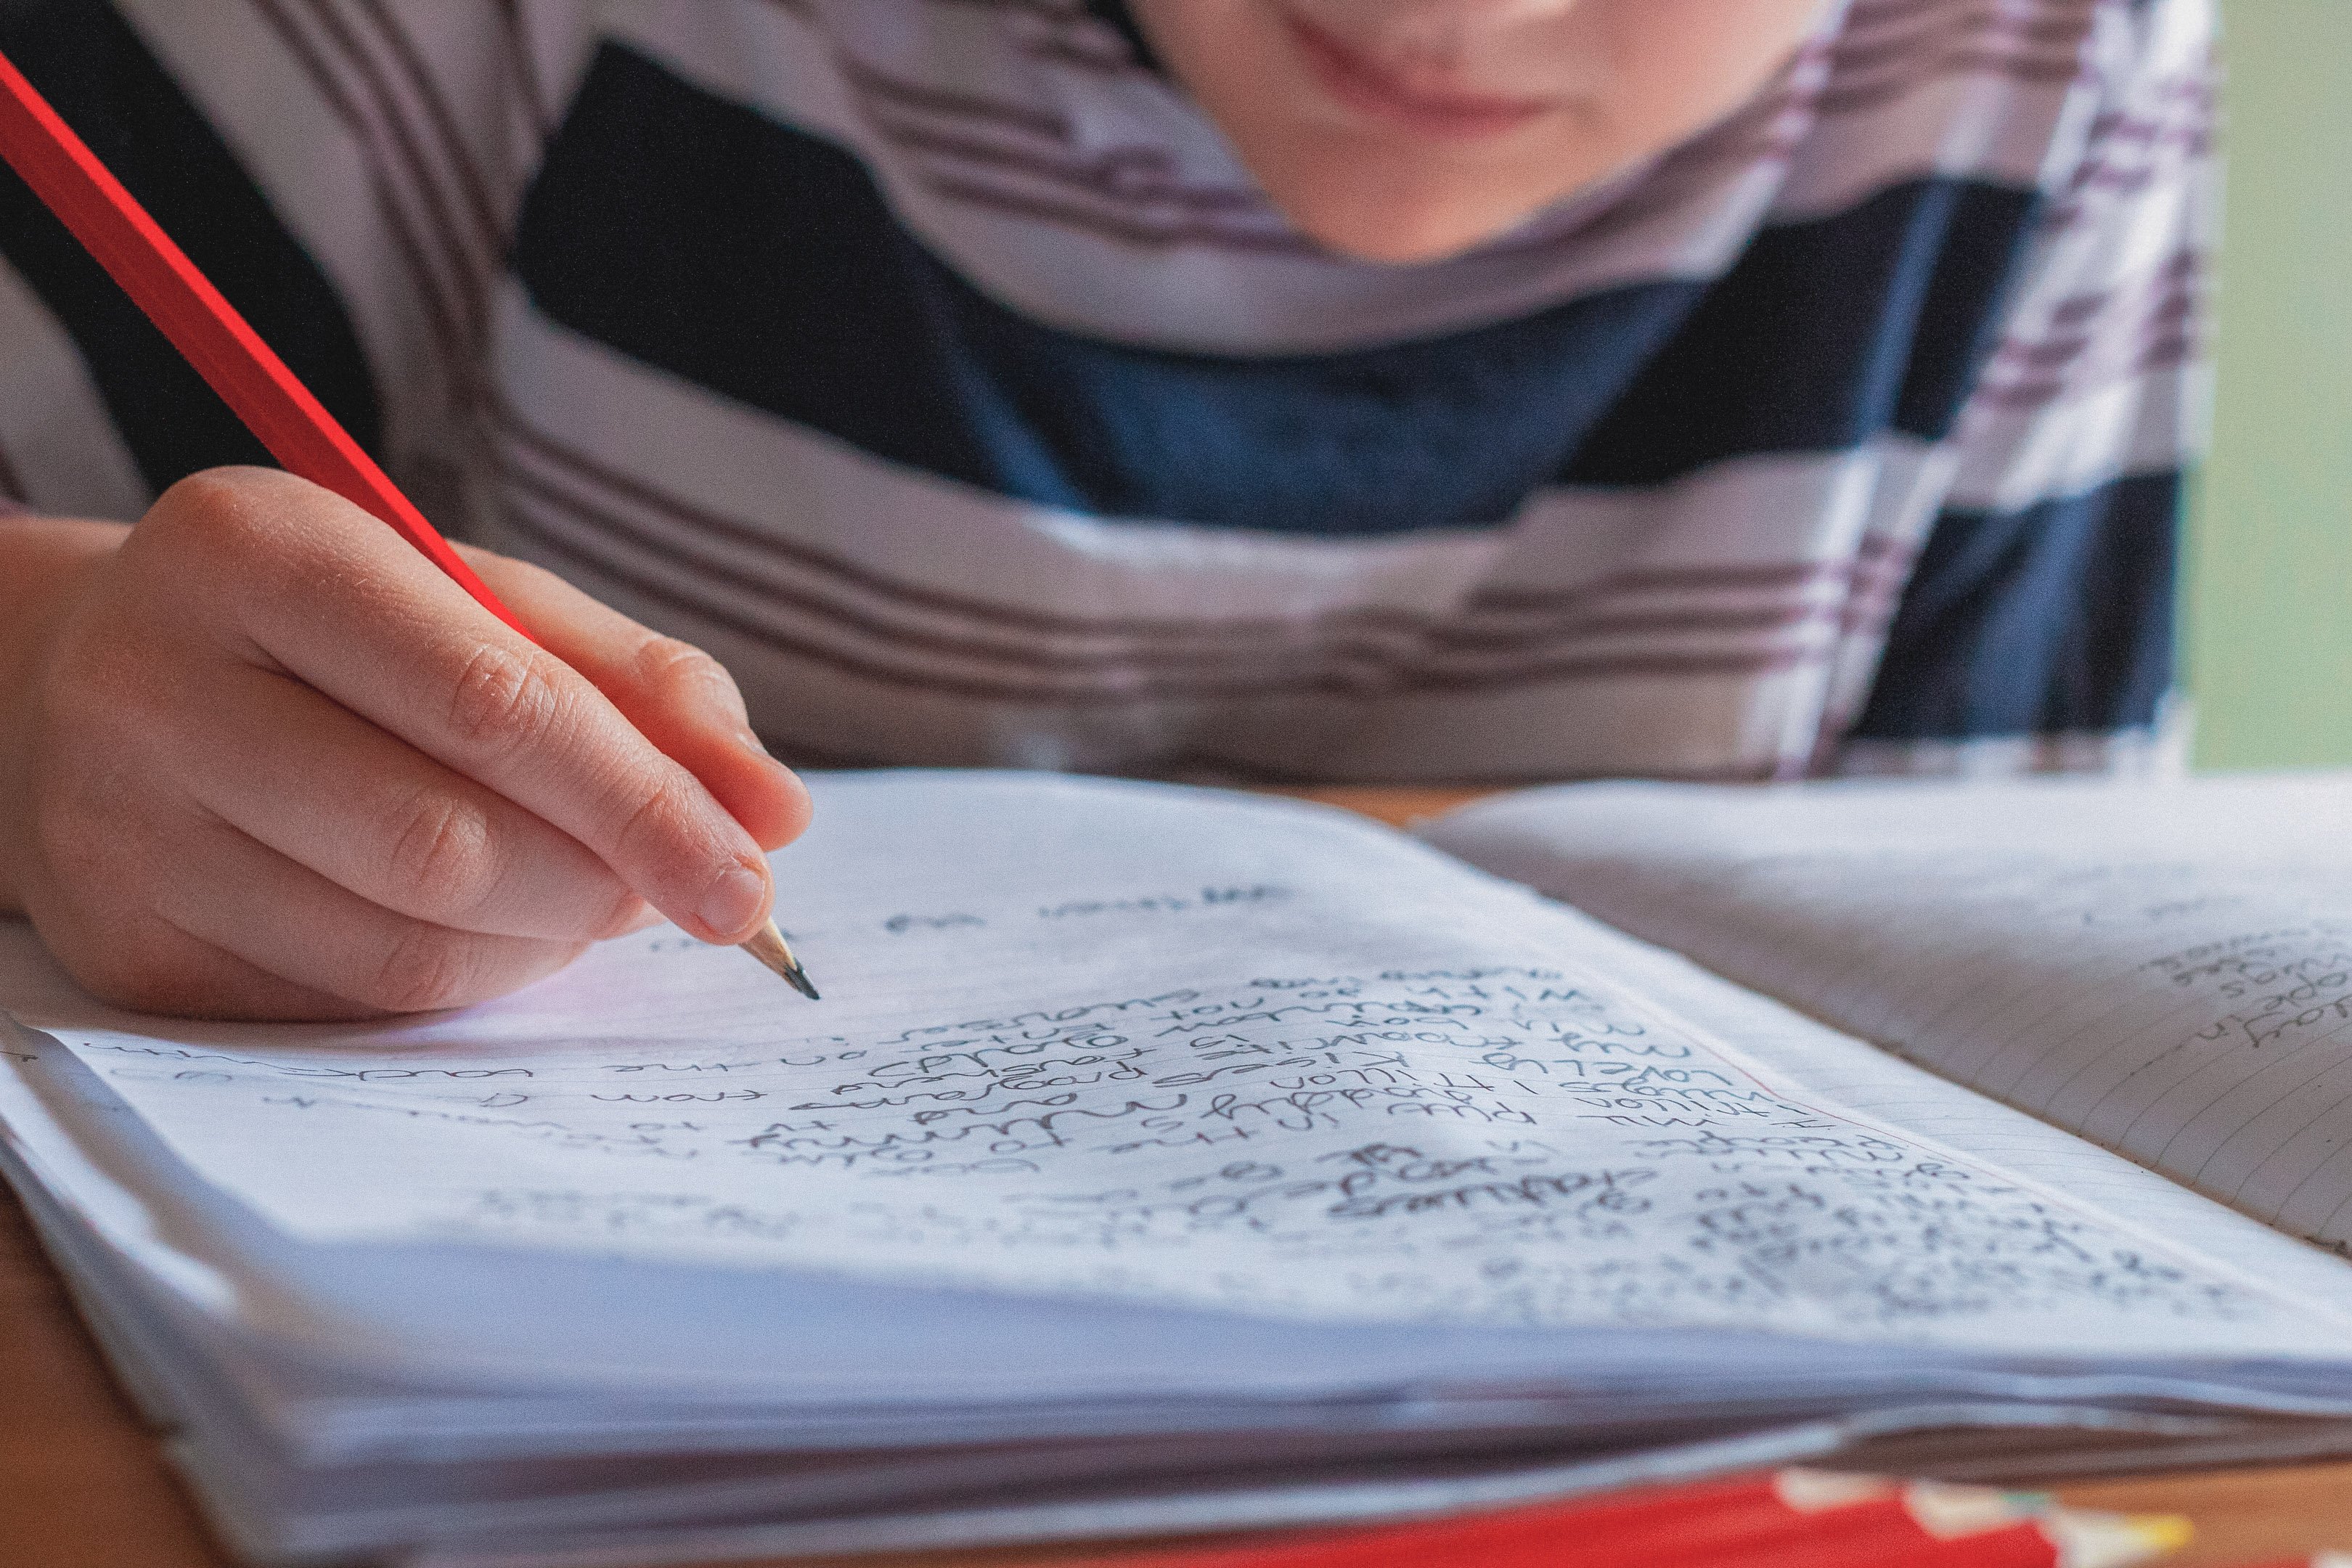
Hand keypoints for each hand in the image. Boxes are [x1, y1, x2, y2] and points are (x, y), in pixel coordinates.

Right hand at [0, 467, 809, 1019]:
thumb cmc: (333, 632)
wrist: (89, 683)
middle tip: (690, 892)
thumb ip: (640, 684)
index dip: (644, 800)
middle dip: (607, 882)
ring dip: (550, 939)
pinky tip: (494, 925)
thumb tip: (774, 811)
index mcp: (255, 548)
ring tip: (591, 893)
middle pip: (445, 841)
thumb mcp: (480, 601)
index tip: (755, 868)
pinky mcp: (128, 953)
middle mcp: (155, 686)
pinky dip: (471, 979)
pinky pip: (354, 1004)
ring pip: (407, 944)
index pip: (491, 700)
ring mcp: (120, 833)